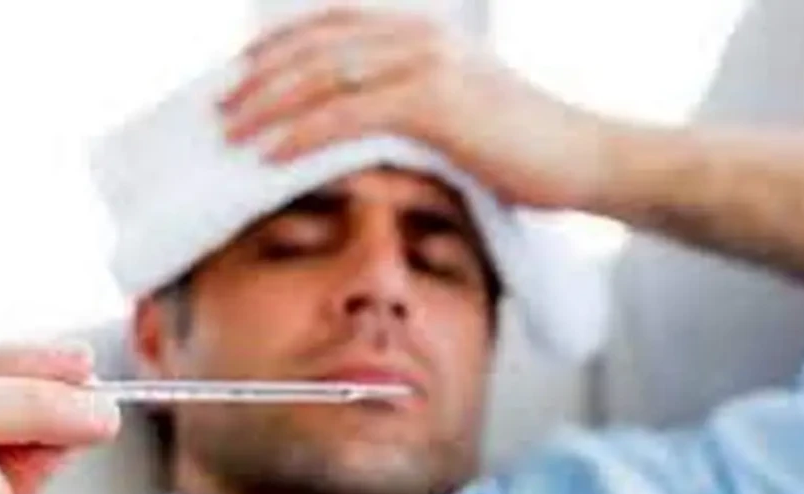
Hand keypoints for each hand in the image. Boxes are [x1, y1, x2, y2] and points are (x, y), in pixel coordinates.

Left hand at [219, 7, 615, 209]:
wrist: (586, 158)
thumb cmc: (525, 147)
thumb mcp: (460, 113)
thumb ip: (408, 105)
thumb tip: (356, 128)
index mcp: (421, 31)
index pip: (331, 25)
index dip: (278, 47)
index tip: (237, 75)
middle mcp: (419, 36)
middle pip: (316, 46)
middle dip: (259, 77)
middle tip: (217, 107)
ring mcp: (426, 63)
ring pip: (323, 76)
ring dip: (268, 106)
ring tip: (229, 133)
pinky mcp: (434, 102)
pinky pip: (347, 114)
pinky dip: (302, 134)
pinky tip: (269, 155)